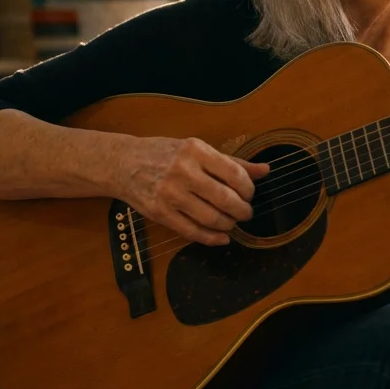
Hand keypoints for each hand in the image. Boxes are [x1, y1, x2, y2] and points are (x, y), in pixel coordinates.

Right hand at [116, 136, 269, 246]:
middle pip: (226, 199)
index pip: (234, 174)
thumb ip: (232, 162)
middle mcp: (184, 171)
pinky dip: (212, 238)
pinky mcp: (160, 213)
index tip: (248, 194)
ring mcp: (170, 194)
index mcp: (196, 151)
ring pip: (211, 218)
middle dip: (243, 210)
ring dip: (229, 225)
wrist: (124, 163)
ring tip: (232, 222)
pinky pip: (192, 232)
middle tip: (246, 213)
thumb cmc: (165, 154)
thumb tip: (266, 170)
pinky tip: (221, 237)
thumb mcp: (198, 150)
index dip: (248, 189)